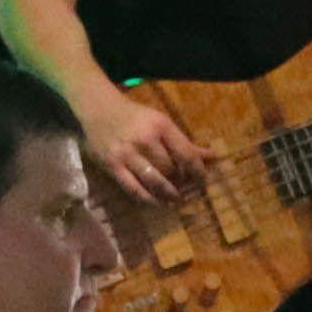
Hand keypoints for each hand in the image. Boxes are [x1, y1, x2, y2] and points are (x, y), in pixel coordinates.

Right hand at [81, 86, 208, 205]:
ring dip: (168, 194)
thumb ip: (184, 142)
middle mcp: (144, 139)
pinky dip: (147, 199)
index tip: (203, 182)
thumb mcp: (161, 123)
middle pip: (170, 169)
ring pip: (154, 181)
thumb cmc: (135, 117)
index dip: (198, 171)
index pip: (186, 153)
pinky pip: (133, 188)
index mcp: (161, 126)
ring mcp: (126, 153)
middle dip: (181, 183)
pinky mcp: (112, 165)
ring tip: (176, 200)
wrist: (98, 109)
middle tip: (187, 191)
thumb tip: (212, 157)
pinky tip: (156, 203)